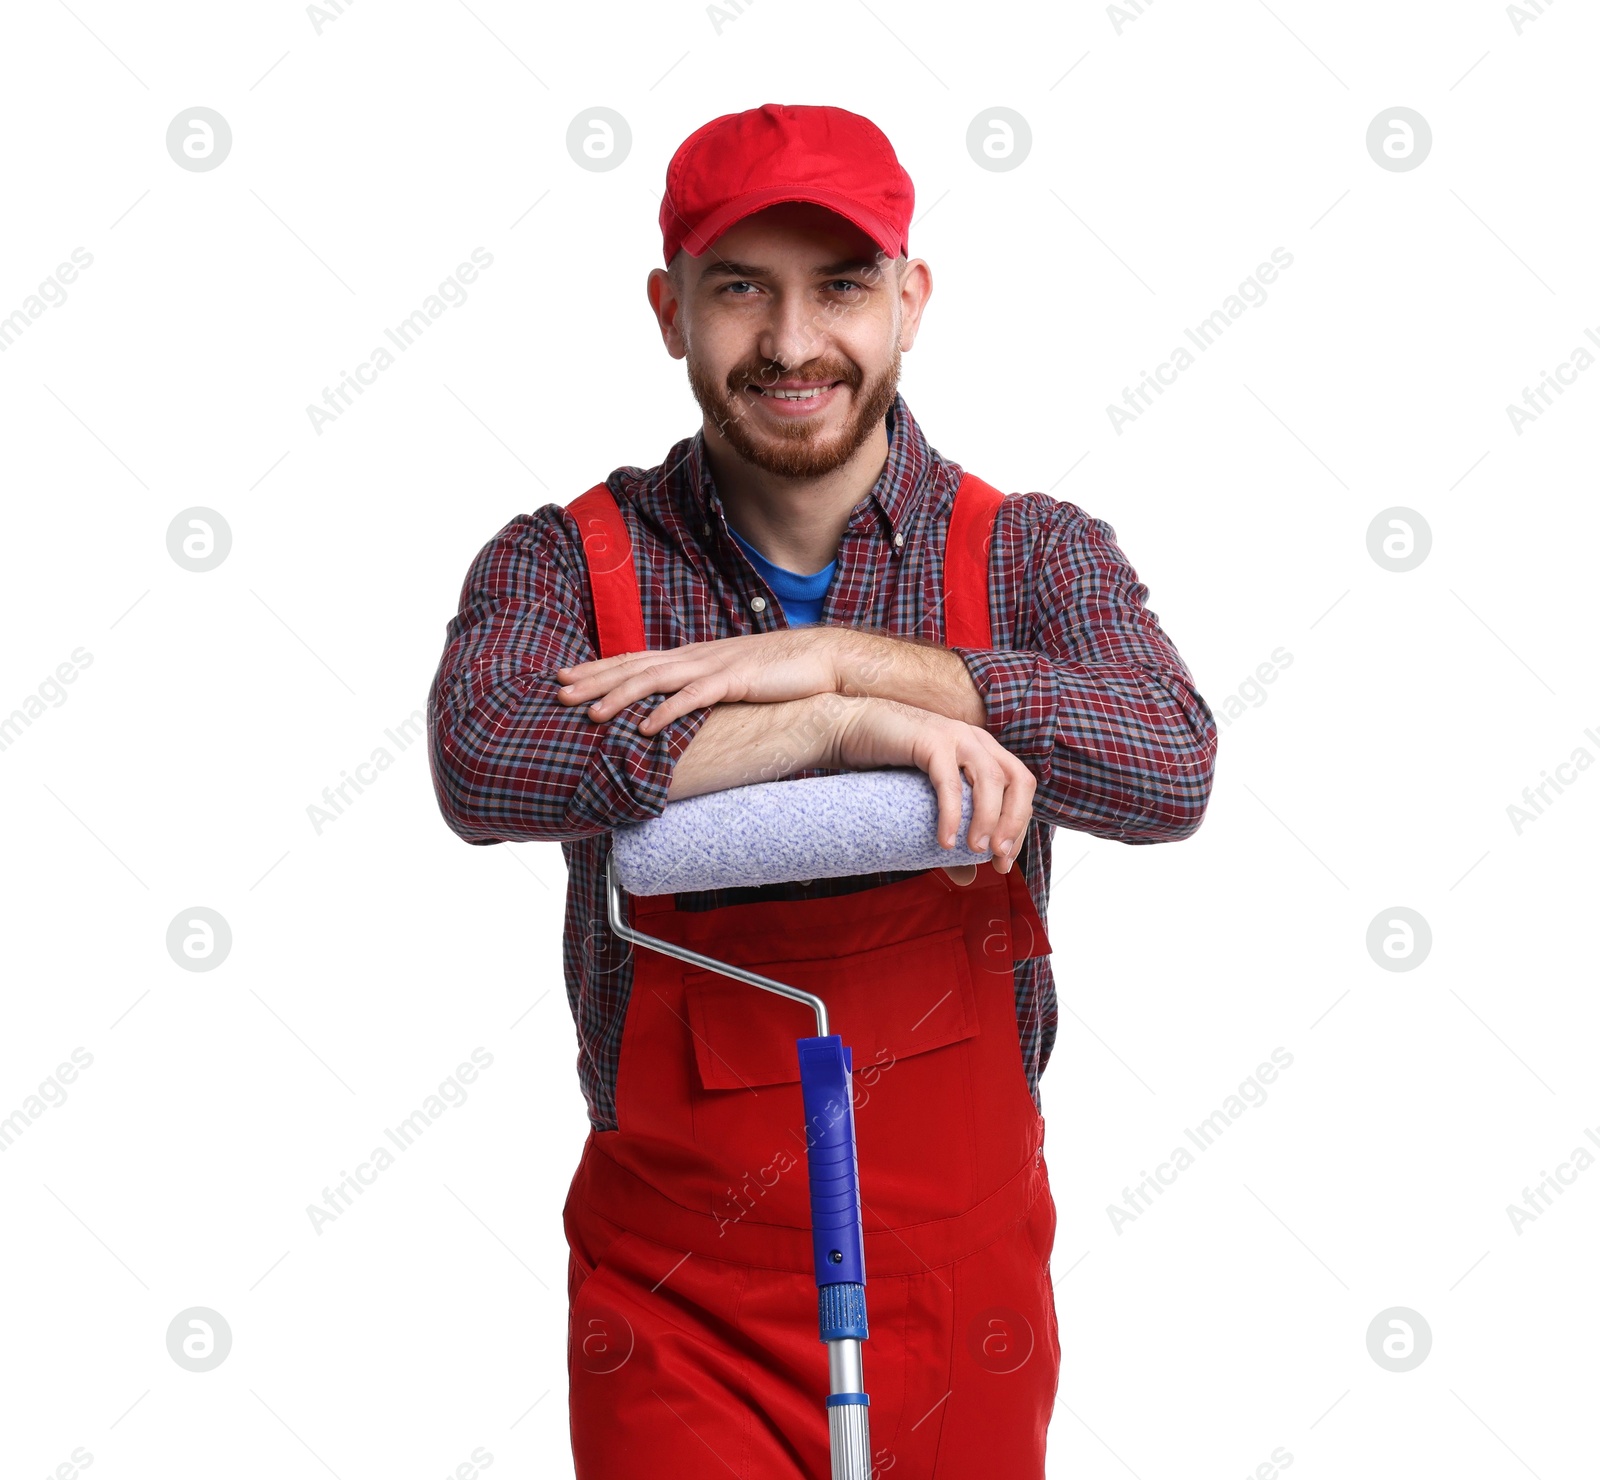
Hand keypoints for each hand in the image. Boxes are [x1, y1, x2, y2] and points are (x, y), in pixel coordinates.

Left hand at [555, 629, 847, 733]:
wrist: (822, 659)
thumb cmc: (778, 674)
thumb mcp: (730, 682)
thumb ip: (702, 691)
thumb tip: (677, 710)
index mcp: (692, 657)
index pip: (635, 660)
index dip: (599, 669)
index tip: (565, 678)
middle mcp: (695, 658)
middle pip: (634, 666)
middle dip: (594, 680)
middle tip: (559, 692)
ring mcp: (713, 667)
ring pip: (656, 679)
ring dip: (621, 696)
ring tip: (591, 714)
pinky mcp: (735, 681)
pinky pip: (694, 698)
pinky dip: (668, 712)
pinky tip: (646, 728)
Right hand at [827, 698, 1035, 872]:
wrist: (851, 729)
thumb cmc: (889, 767)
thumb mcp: (926, 803)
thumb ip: (950, 833)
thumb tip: (968, 879)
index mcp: (985, 751)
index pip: (1021, 788)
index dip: (1020, 826)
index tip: (1003, 862)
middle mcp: (977, 740)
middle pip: (1018, 781)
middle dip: (1014, 823)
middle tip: (999, 857)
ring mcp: (956, 736)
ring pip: (991, 780)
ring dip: (989, 820)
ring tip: (975, 851)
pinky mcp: (931, 740)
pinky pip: (949, 783)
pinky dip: (952, 815)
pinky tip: (945, 841)